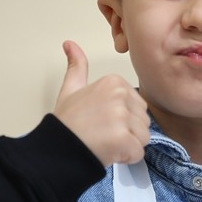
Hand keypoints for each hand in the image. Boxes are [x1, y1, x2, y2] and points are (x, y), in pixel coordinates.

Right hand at [52, 41, 149, 165]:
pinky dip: (126, 157)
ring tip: (106, 143)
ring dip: (128, 146)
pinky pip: (138, 152)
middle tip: (103, 134)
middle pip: (143, 121)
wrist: (58, 147)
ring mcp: (122, 117)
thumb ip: (76, 66)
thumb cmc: (67, 122)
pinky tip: (109, 152)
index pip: (138, 106)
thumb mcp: (70, 89)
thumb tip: (70, 44)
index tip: (102, 121)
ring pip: (143, 137)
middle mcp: (120, 95)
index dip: (123, 119)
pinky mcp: (124, 139)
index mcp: (114, 81)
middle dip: (128, 132)